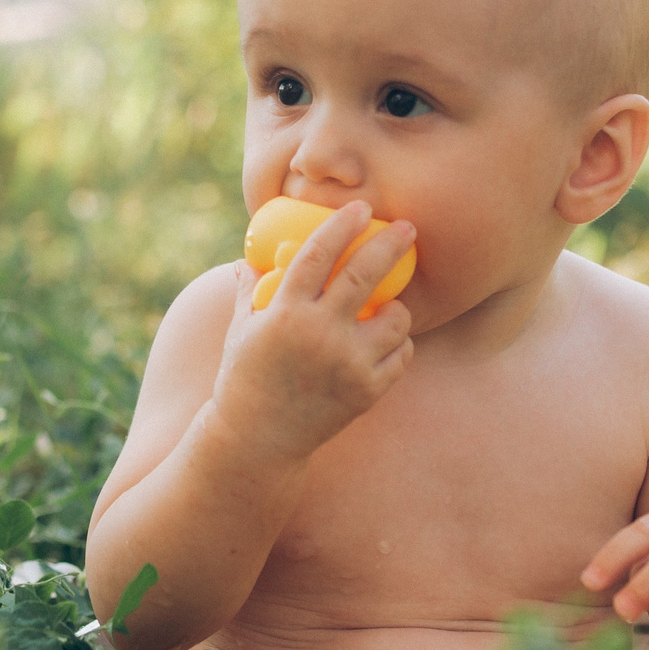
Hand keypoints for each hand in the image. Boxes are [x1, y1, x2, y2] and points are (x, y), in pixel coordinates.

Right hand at [208, 200, 415, 462]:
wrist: (257, 441)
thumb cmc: (243, 380)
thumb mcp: (239, 331)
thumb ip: (249, 292)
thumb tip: (249, 260)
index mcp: (285, 312)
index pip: (319, 254)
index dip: (342, 225)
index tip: (362, 208)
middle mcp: (320, 334)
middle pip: (366, 274)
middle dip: (391, 244)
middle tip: (408, 228)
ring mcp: (347, 363)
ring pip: (395, 318)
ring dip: (397, 306)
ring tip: (391, 304)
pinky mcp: (367, 391)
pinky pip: (400, 355)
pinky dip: (398, 345)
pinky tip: (387, 342)